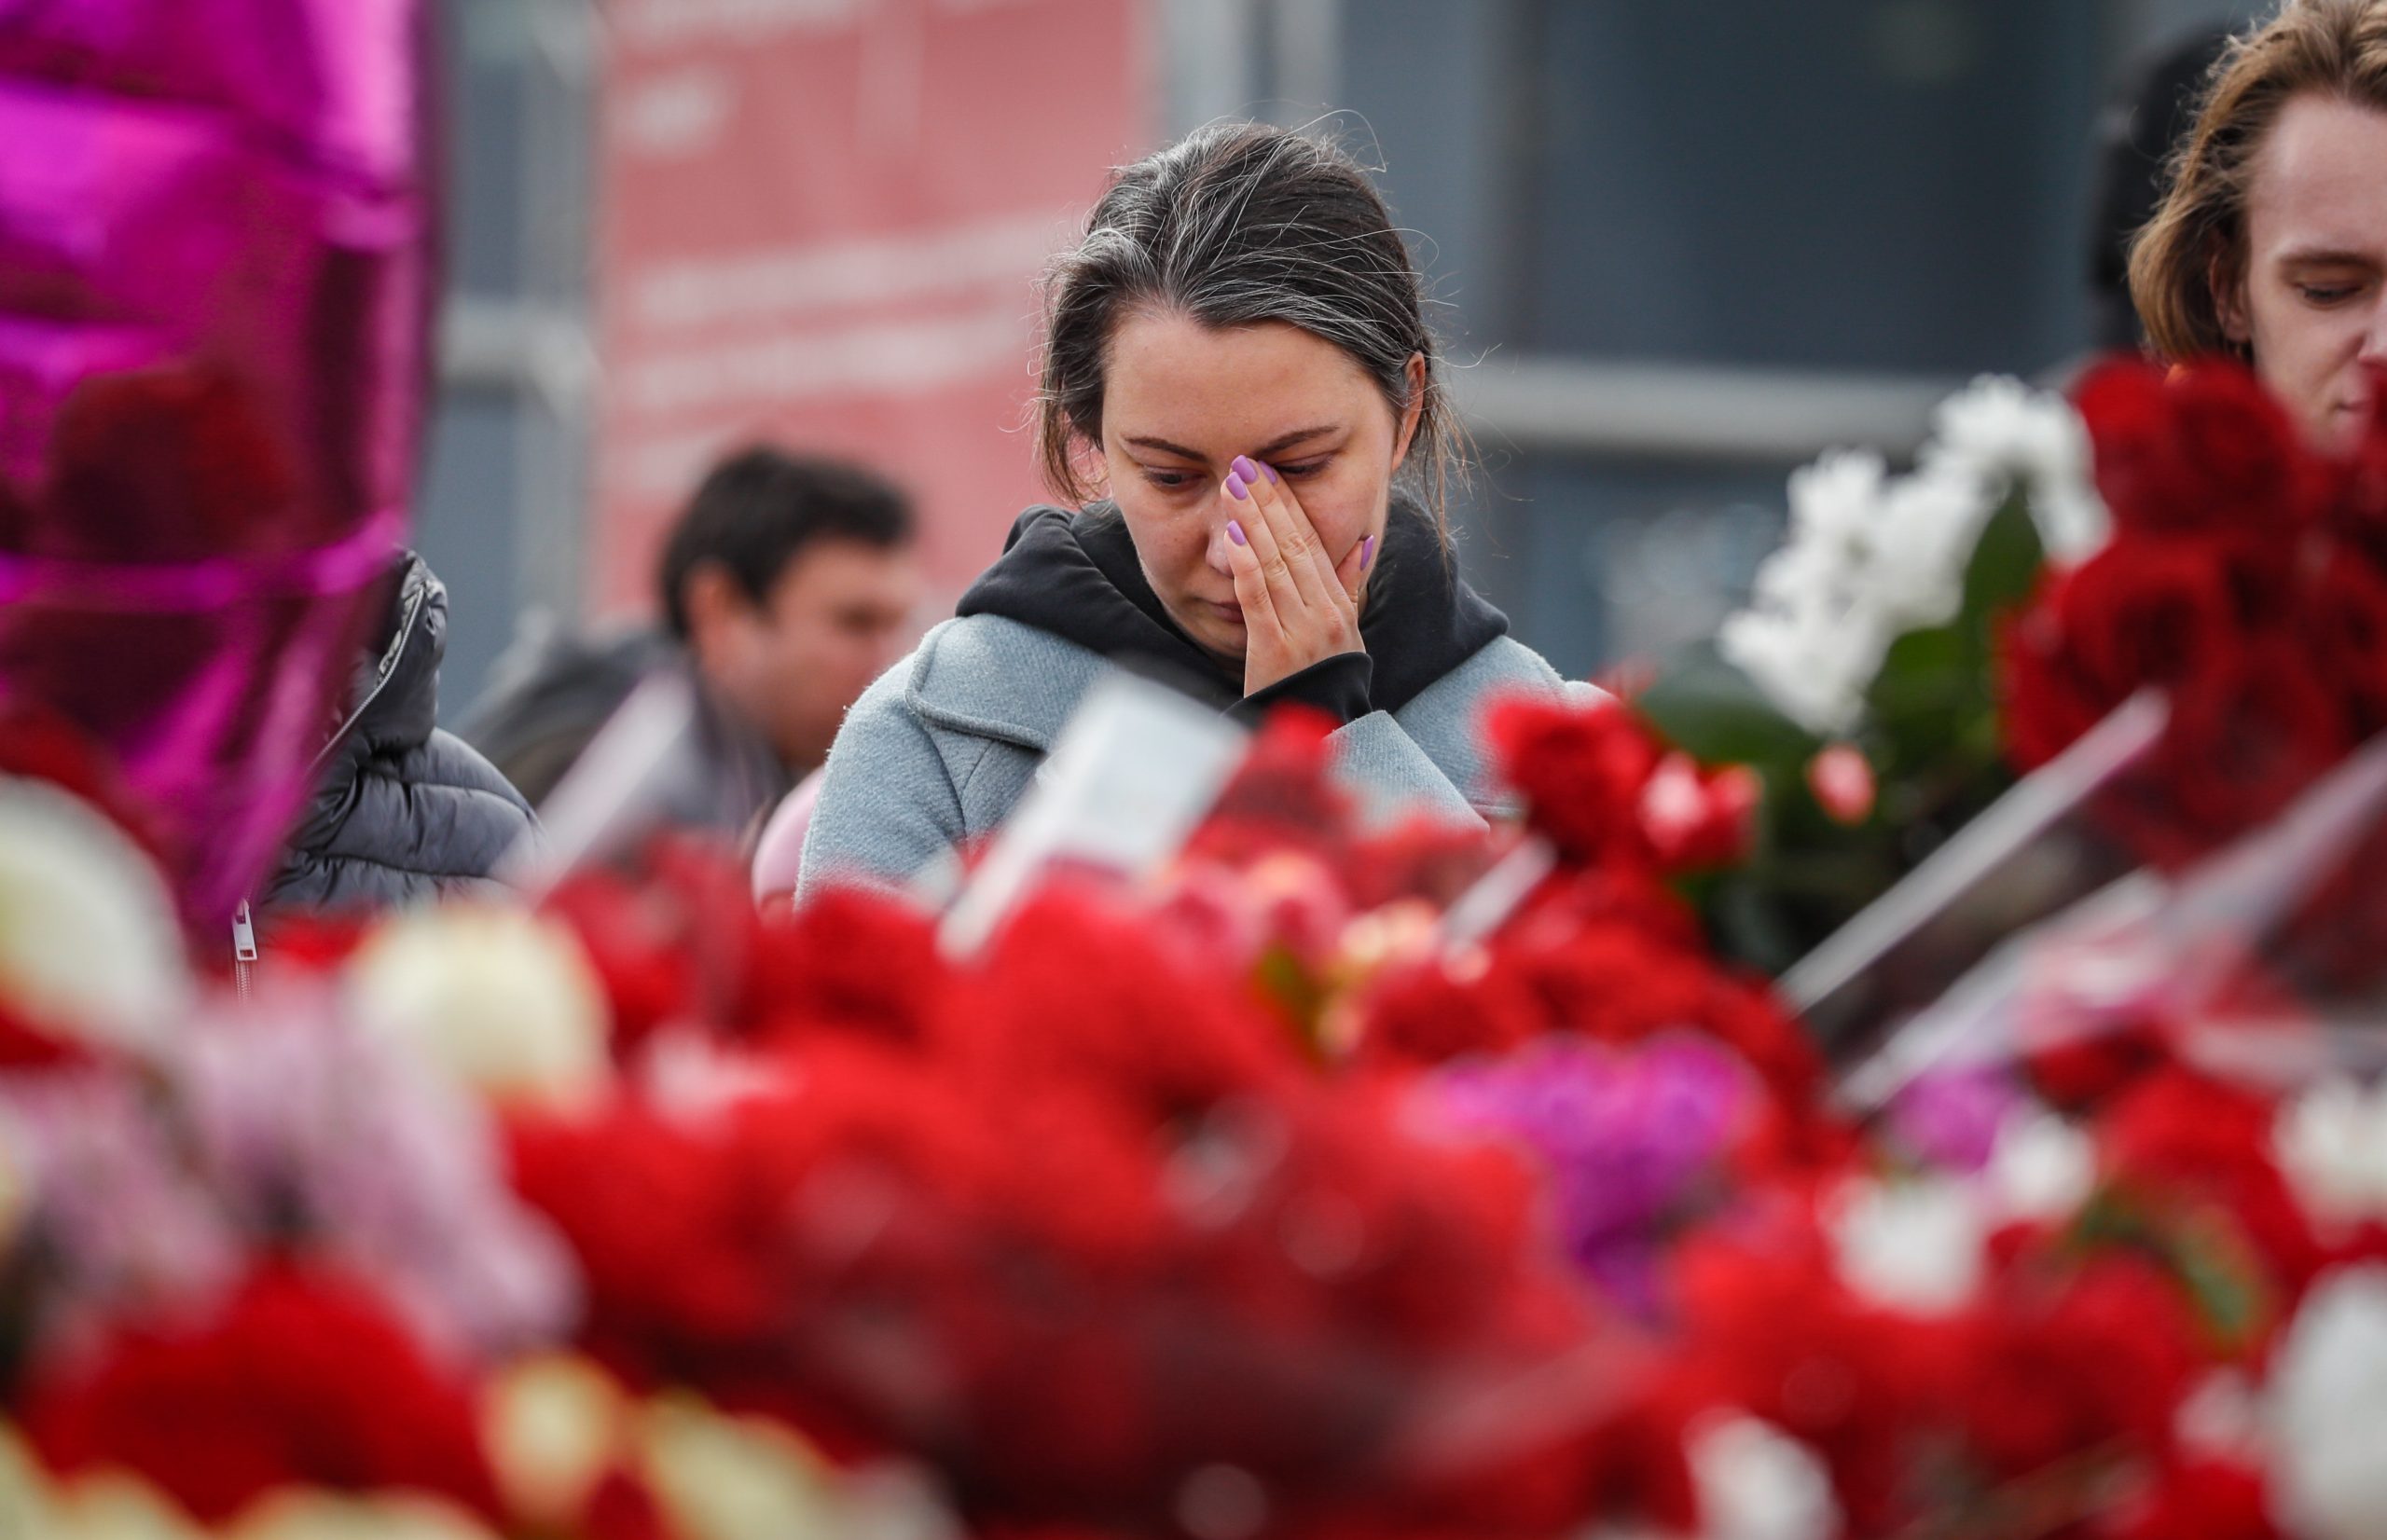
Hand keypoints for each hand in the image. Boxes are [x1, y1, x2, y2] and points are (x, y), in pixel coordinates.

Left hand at [1220, 454, 1377, 696]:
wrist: (1319, 734)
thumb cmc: (1322, 685)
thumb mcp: (1344, 636)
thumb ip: (1348, 588)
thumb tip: (1361, 544)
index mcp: (1340, 606)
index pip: (1313, 542)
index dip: (1290, 504)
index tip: (1269, 471)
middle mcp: (1326, 613)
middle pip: (1294, 544)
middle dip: (1268, 500)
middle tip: (1245, 463)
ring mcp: (1302, 631)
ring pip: (1276, 562)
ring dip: (1252, 519)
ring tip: (1233, 485)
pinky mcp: (1276, 650)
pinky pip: (1259, 598)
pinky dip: (1245, 563)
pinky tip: (1232, 536)